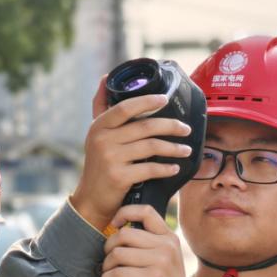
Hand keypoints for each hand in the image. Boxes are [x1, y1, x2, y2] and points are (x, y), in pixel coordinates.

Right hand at [70, 78, 192, 231]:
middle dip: (170, 126)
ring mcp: (111, 159)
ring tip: (186, 150)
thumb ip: (101, 106)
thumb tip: (105, 77)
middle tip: (186, 129)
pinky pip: (150, 169)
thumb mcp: (95, 133)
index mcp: (99, 126)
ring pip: (151, 147)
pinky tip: (175, 167)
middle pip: (145, 127)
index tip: (165, 99)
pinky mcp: (119, 177)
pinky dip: (166, 168)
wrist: (90, 199)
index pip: (125, 107)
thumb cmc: (98, 163)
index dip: (147, 101)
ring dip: (173, 148)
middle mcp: (103, 140)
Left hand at [101, 205, 196, 276]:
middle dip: (109, 247)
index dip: (124, 213)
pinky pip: (119, 272)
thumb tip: (120, 231)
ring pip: (118, 253)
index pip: (146, 211)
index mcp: (169, 238)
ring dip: (107, 266)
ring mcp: (161, 262)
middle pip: (125, 234)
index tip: (114, 224)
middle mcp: (167, 247)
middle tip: (108, 260)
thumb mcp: (166, 259)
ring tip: (109, 274)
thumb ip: (150, 243)